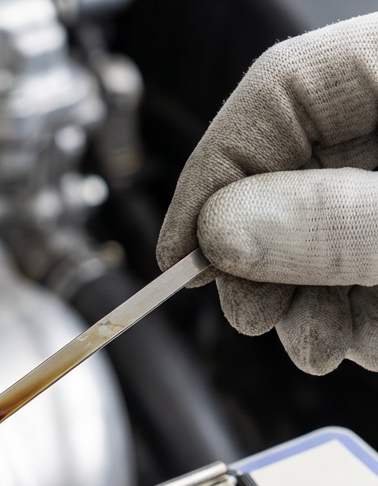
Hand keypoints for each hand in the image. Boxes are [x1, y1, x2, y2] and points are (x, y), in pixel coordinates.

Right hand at [157, 14, 377, 373]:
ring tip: (326, 342)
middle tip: (254, 314)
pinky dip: (354, 316)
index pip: (275, 94)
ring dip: (307, 305)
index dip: (212, 177)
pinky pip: (362, 269)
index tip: (177, 256)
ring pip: (320, 234)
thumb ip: (331, 221)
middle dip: (262, 262)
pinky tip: (368, 335)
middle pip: (289, 174)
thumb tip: (221, 231)